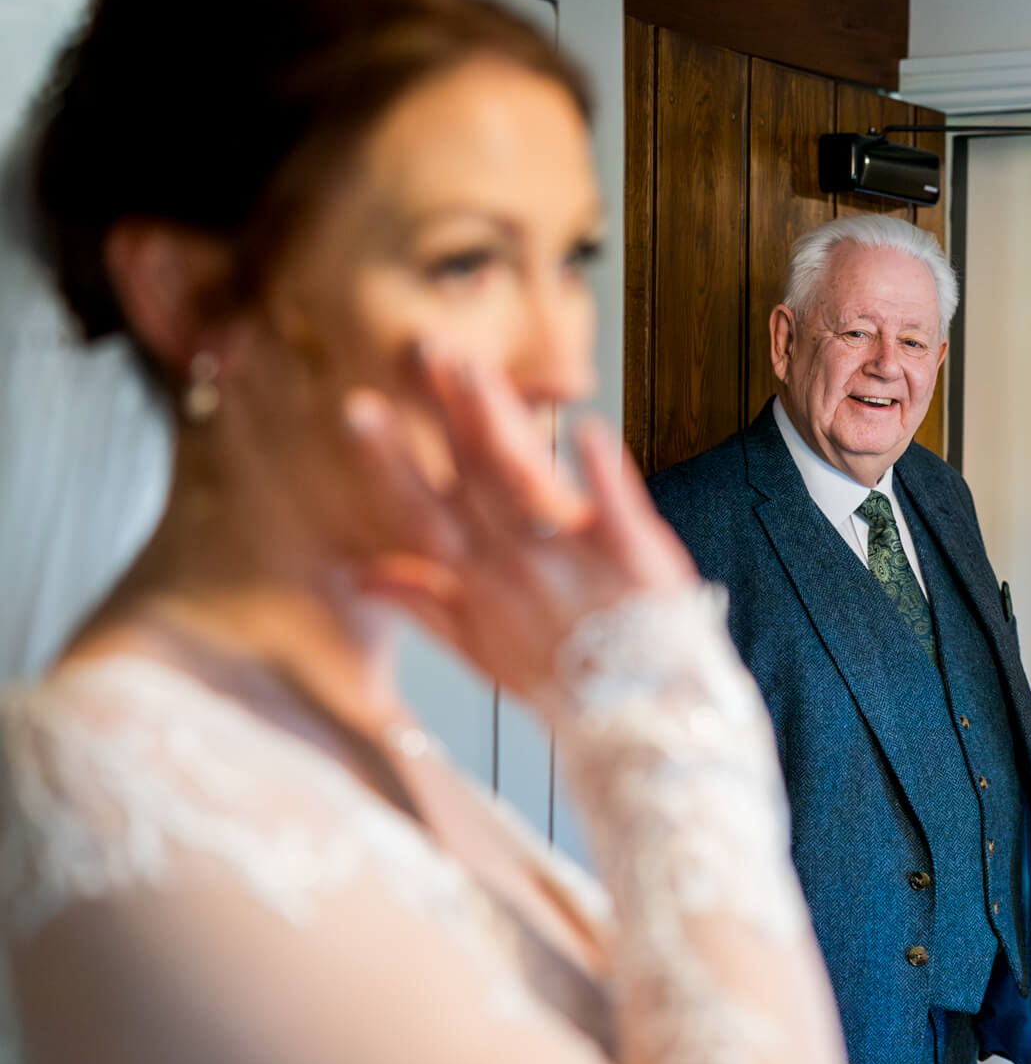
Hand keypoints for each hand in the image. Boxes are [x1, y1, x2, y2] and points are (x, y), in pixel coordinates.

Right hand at [346, 343, 695, 702]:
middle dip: (449, 413)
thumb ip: (423, 606)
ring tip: (482, 371)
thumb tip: (361, 575)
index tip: (358, 408)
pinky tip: (590, 428)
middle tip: (429, 350)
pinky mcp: (633, 553)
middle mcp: (518, 564)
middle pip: (477, 475)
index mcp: (480, 583)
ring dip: (505, 423)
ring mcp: (575, 557)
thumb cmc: (558, 678)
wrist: (639, 713)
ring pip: (530, 480)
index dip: (391, 462)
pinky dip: (603, 472)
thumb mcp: (481, 653)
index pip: (426, 510)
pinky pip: (617, 508)